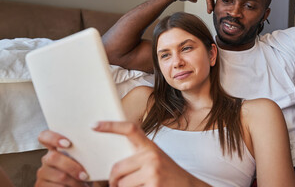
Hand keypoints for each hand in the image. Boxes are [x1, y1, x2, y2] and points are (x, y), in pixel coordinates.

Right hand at [35, 130, 90, 186]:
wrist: (83, 186)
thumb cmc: (85, 172)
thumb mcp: (85, 159)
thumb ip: (83, 150)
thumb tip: (93, 143)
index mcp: (56, 148)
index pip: (45, 136)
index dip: (53, 138)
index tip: (68, 144)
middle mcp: (47, 159)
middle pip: (53, 157)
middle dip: (72, 167)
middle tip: (84, 175)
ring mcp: (43, 173)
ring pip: (59, 175)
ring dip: (74, 182)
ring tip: (83, 184)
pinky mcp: (41, 186)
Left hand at [93, 121, 210, 186]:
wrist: (189, 186)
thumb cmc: (168, 173)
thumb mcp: (155, 158)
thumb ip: (138, 156)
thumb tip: (114, 163)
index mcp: (150, 146)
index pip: (130, 129)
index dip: (111, 126)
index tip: (94, 125)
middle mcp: (151, 155)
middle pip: (117, 168)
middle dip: (113, 180)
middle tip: (114, 183)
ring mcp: (153, 171)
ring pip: (122, 183)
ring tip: (138, 186)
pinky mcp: (154, 185)